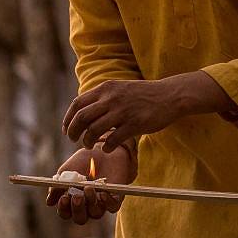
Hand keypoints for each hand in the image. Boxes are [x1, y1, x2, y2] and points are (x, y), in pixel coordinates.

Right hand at [47, 144, 132, 224]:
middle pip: (80, 219)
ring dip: (90, 202)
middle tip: (76, 196)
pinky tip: (102, 193)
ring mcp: (101, 203)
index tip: (64, 198)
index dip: (63, 209)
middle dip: (77, 210)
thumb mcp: (66, 171)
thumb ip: (57, 186)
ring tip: (88, 187)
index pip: (66, 213)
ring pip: (95, 214)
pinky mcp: (115, 199)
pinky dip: (106, 203)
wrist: (103, 150)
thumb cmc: (82, 161)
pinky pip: (112, 208)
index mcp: (72, 200)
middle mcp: (86, 205)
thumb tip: (49, 203)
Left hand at [63, 72, 236, 150]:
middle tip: (73, 140)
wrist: (170, 95)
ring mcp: (123, 111)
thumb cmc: (143, 95)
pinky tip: (106, 148)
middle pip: (82, 117)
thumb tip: (82, 112)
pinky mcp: (135, 124)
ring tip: (89, 145)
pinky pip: (113, 139)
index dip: (68, 118)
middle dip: (73, 131)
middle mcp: (111, 98)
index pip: (77, 104)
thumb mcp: (119, 88)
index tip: (66, 129)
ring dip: (88, 141)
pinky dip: (106, 146)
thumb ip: (102, 98)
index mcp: (105, 88)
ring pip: (94, 130)